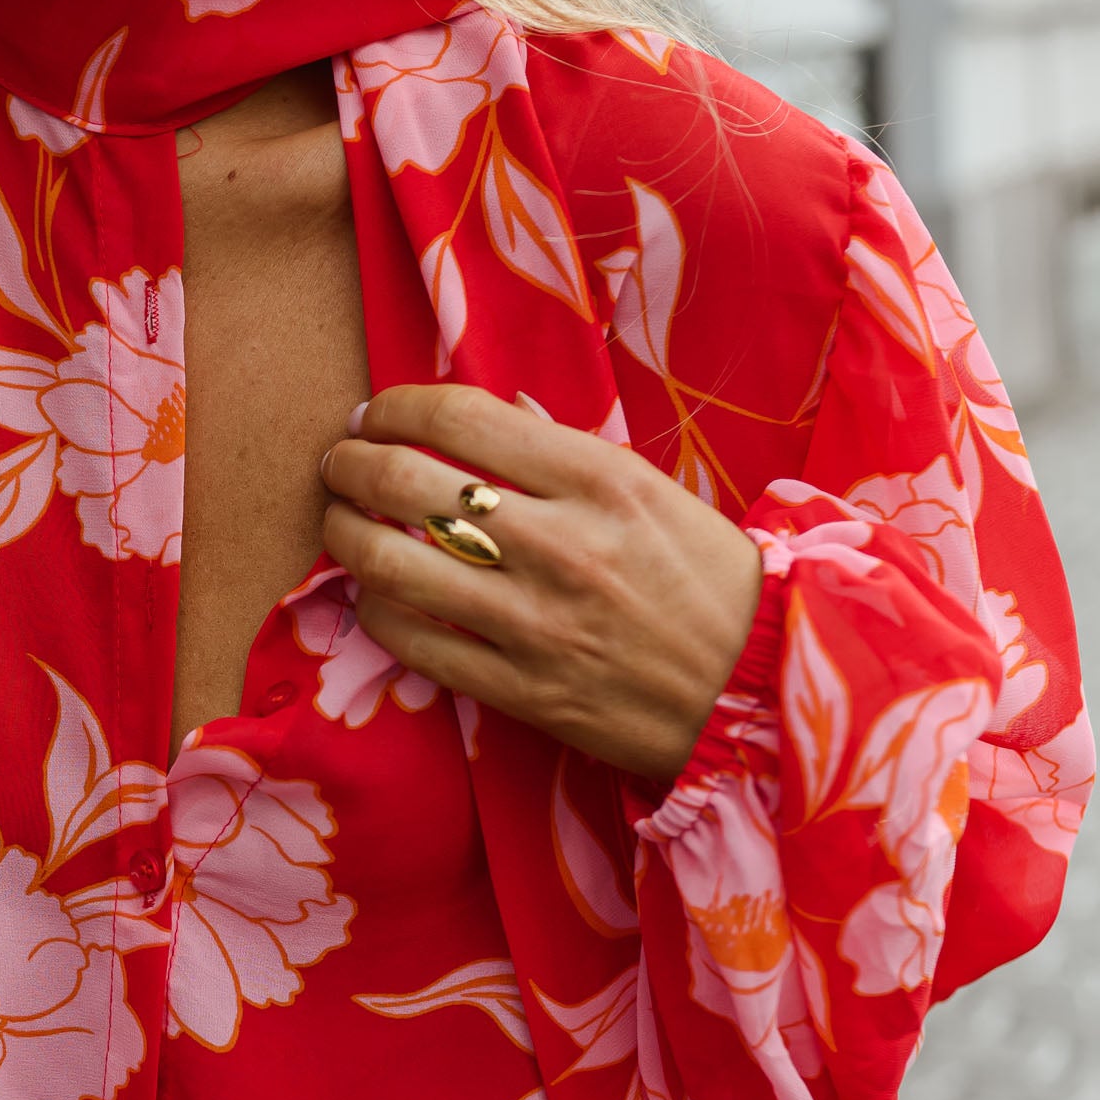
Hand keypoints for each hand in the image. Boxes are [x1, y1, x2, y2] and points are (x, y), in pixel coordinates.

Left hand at [320, 387, 762, 780]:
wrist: (760, 692)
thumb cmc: (711, 583)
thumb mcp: (654, 493)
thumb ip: (568, 452)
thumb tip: (501, 415)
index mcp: (597, 478)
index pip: (460, 416)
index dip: (397, 407)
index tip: (377, 416)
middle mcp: (558, 542)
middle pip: (407, 482)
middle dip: (351, 464)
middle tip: (339, 464)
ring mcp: (533, 620)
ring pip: (390, 562)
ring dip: (343, 534)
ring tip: (339, 523)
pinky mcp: (518, 689)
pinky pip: (412, 642)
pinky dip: (376, 610)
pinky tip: (375, 595)